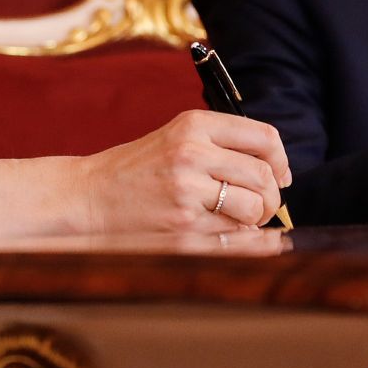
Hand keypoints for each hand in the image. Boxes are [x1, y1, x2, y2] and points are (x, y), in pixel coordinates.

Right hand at [0, 110, 291, 239]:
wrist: (87, 198)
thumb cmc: (136, 169)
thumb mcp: (176, 137)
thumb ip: (221, 144)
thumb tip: (276, 168)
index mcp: (193, 125)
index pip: (263, 138)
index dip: (280, 160)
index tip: (280, 174)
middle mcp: (191, 154)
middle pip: (263, 176)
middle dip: (271, 196)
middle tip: (261, 206)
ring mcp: (186, 194)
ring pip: (253, 208)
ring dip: (256, 219)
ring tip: (241, 220)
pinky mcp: (182, 231)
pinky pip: (236, 239)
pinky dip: (248, 242)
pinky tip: (241, 238)